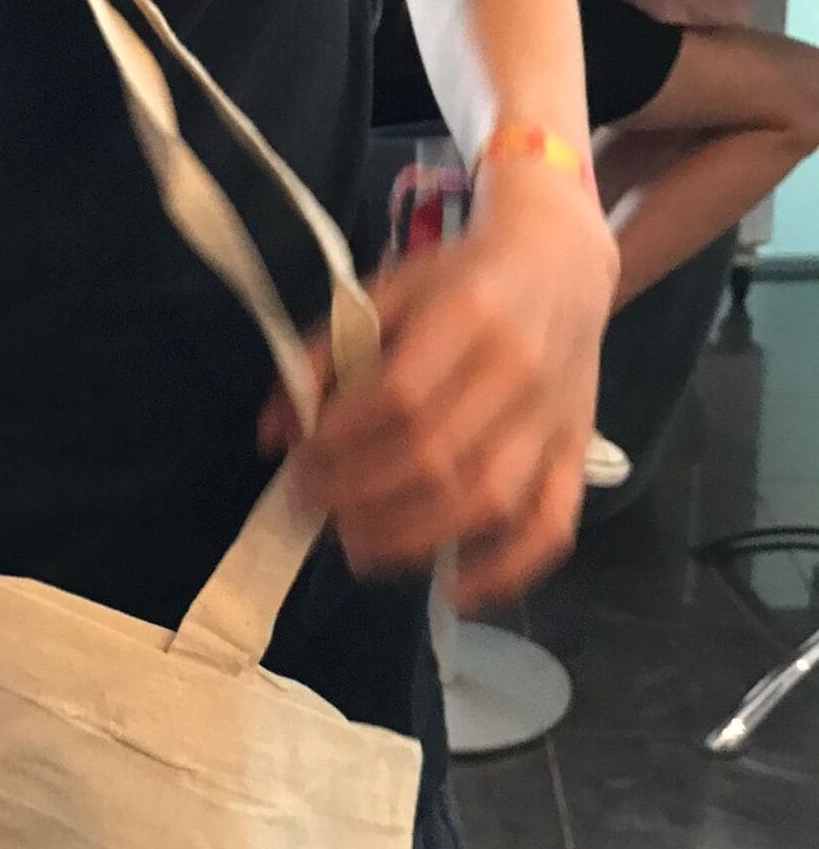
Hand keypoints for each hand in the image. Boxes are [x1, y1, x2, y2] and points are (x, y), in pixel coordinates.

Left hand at [260, 159, 618, 610]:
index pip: (398, 396)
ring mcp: (553, 417)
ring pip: (486, 498)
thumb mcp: (387, 292)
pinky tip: (454, 589)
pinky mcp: (575, 452)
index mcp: (468, 312)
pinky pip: (551, 524)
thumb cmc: (460, 278)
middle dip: (360, 496)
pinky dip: (506, 568)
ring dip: (412, 537)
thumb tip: (272, 434)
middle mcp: (519, 368)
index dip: (341, 442)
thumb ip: (323, 355)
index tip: (300, 463)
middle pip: (436, 456)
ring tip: (358, 548)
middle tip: (315, 508)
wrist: (561, 259)